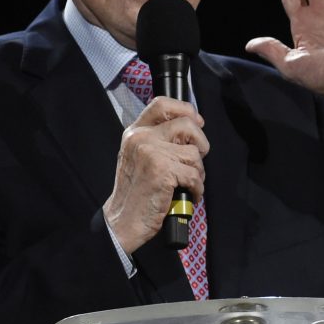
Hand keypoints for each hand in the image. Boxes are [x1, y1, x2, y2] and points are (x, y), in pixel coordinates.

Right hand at [103, 97, 208, 253]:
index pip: (162, 104)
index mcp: (134, 132)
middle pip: (186, 124)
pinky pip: (195, 174)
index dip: (185, 109)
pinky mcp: (163, 171)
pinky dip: (197, 188)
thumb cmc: (135, 192)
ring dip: (198, 171)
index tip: (197, 122)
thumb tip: (191, 127)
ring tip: (188, 183)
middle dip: (200, 142)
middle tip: (196, 159)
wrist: (123, 220)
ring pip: (194, 152)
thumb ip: (157, 139)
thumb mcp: (138, 156)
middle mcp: (141, 138)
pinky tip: (189, 194)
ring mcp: (152, 153)